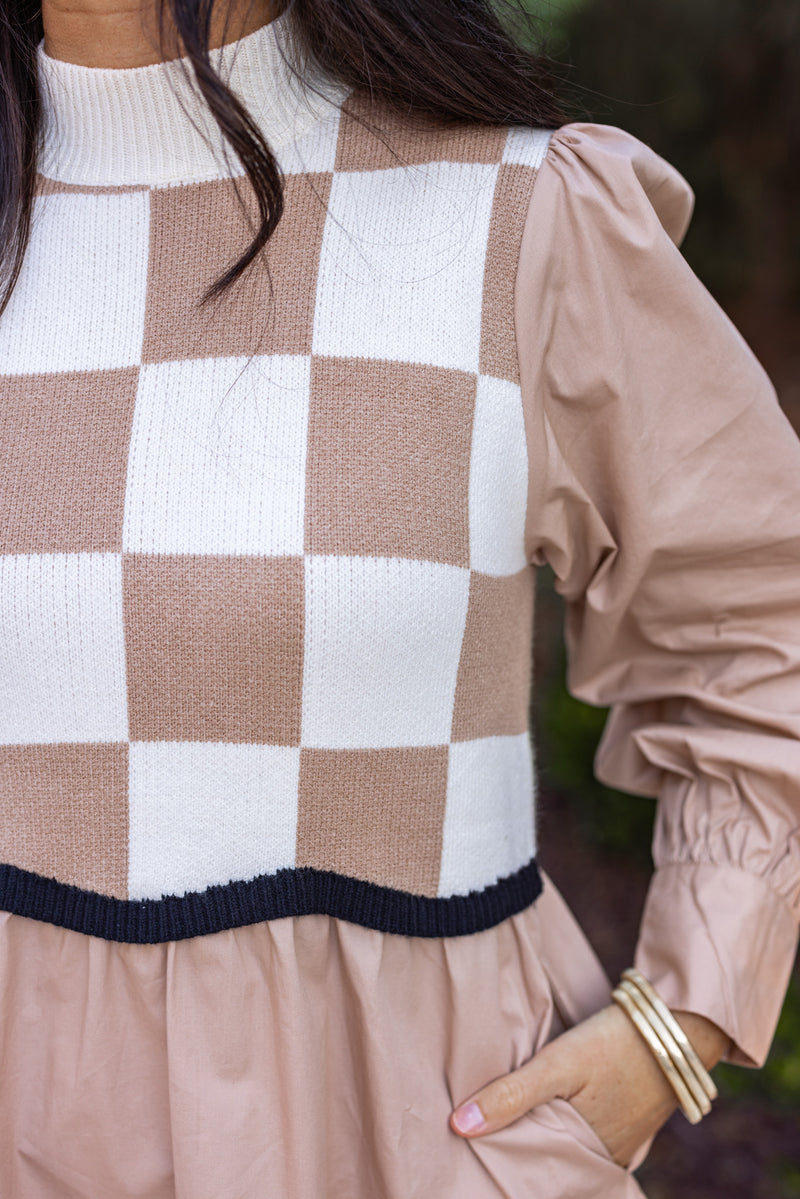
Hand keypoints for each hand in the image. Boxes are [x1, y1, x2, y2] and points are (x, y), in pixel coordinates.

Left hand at [449, 1004, 729, 1166]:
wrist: (678, 1022)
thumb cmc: (615, 1043)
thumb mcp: (558, 1063)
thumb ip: (511, 1095)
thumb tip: (458, 1125)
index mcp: (586, 1154)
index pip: (532, 1170)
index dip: (501, 1159)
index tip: (471, 1150)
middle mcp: (606, 1158)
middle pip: (551, 1160)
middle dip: (520, 1150)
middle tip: (480, 1136)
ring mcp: (622, 1142)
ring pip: (571, 1147)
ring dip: (543, 1137)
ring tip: (505, 1122)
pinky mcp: (630, 1124)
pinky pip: (590, 1136)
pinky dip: (568, 1127)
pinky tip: (548, 1111)